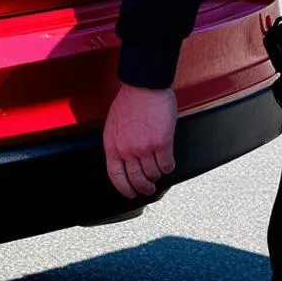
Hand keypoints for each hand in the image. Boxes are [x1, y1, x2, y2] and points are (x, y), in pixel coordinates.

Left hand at [103, 83, 177, 198]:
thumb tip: (124, 158)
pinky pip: (167, 165)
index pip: (115, 176)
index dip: (124, 188)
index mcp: (112, 145)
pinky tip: (168, 162)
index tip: (130, 194)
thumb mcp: (113, 125)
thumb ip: (118, 142)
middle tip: (149, 189)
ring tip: (159, 171)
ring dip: (157, 175)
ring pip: (153, 173)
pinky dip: (168, 167)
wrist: (143, 86)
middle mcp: (126, 150)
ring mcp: (144, 148)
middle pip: (136, 179)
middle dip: (144, 188)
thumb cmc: (129, 101)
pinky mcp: (161, 143)